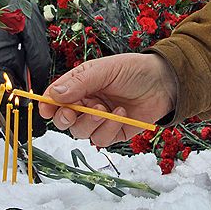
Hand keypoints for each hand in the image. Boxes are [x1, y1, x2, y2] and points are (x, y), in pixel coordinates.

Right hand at [39, 53, 176, 146]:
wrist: (164, 82)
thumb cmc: (134, 69)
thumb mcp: (105, 70)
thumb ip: (79, 82)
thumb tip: (53, 94)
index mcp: (80, 84)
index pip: (56, 97)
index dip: (47, 104)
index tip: (45, 108)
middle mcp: (86, 102)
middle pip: (64, 119)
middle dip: (66, 118)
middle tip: (73, 112)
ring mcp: (99, 118)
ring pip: (80, 132)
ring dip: (90, 123)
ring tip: (105, 109)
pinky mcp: (114, 132)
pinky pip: (101, 140)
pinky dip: (108, 129)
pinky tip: (121, 113)